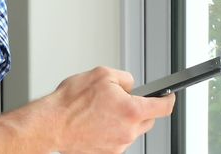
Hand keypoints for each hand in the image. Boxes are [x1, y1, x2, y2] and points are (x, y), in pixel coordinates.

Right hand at [43, 66, 175, 153]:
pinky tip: (98, 122)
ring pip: (132, 130)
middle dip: (141, 108)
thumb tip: (131, 86)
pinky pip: (118, 140)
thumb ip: (125, 78)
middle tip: (124, 99)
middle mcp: (128, 131)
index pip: (163, 107)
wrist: (51, 124)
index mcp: (131, 111)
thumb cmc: (71, 102)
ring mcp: (118, 145)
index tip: (168, 96)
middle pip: (148, 120)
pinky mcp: (107, 153)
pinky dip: (113, 130)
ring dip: (125, 120)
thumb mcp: (102, 74)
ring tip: (103, 110)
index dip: (168, 99)